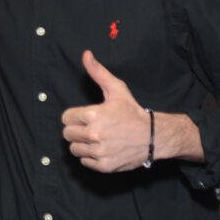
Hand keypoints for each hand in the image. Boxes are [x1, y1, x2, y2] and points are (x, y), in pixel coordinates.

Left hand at [61, 50, 150, 172]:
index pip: (66, 118)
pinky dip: (91, 157)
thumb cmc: (132, 112)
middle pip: (67, 134)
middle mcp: (94, 134)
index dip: (74, 117)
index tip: (85, 117)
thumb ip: (98, 72)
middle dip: (76, 130)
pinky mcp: (104, 165)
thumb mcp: (116, 89)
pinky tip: (102, 148)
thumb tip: (86, 54)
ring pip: (74, 149)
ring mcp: (99, 151)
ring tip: (96, 138)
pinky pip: (85, 162)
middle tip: (90, 128)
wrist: (153, 136)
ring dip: (82, 144)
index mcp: (93, 115)